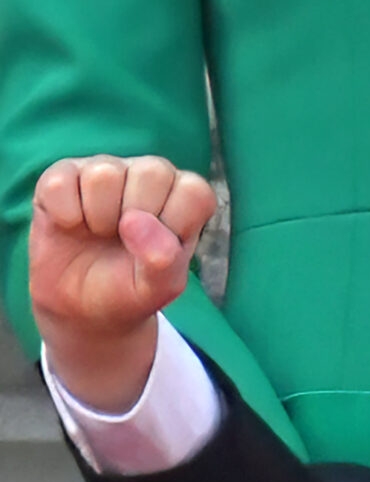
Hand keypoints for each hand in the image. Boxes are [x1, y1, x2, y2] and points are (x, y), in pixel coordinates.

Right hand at [29, 155, 216, 410]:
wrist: (83, 311)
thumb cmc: (129, 296)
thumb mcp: (158, 290)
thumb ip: (164, 260)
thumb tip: (142, 227)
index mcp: (181, 205)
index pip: (194, 189)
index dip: (175, 221)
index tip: (157, 251)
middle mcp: (147, 183)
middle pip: (152, 172)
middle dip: (136, 218)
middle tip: (123, 246)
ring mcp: (107, 176)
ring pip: (106, 171)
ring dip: (98, 215)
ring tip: (96, 238)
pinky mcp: (66, 178)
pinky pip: (64, 177)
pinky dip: (64, 208)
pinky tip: (70, 226)